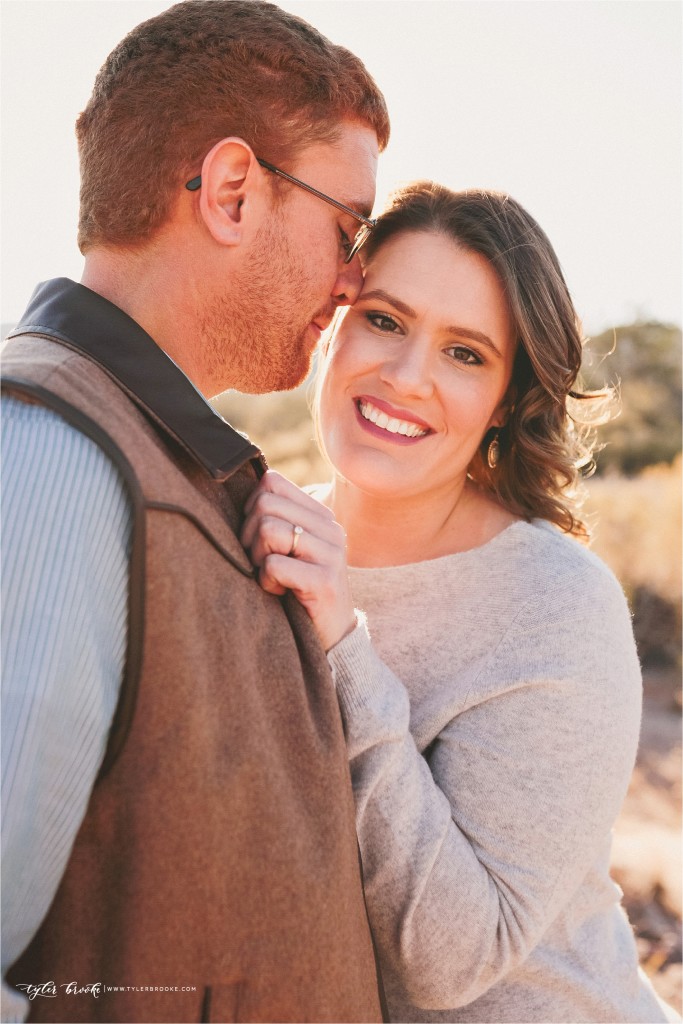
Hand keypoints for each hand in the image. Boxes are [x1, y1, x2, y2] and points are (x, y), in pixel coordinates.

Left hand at [241, 471, 356, 651]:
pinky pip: (274, 564)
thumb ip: (275, 519)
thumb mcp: (291, 548)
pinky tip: (279, 592)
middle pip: (265, 504)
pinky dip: (266, 581)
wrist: (332, 635)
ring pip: (268, 530)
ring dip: (257, 559)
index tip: (257, 537)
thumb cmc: (299, 589)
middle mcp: (330, 528)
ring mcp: (330, 553)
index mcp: (321, 515)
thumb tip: (241, 495)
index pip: (272, 482)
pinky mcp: (324, 580)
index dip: (251, 507)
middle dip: (249, 535)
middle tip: (260, 562)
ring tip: (271, 577)